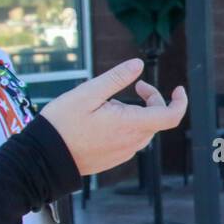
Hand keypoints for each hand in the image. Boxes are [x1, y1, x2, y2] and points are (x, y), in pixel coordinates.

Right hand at [40, 59, 188, 175]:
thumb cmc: (63, 124)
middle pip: (157, 119)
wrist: (43, 158)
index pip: (171, 116)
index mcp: (130, 125)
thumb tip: (138, 64)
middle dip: (152, 99)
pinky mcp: (114, 159)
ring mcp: (124, 153)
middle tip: (136, 86)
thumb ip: (116, 78)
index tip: (178, 88)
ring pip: (144, 129)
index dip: (180, 101)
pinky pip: (130, 139)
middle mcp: (132, 142)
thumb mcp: (88, 93)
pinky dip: (127, 125)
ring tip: (110, 105)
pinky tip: (103, 120)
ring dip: (138, 113)